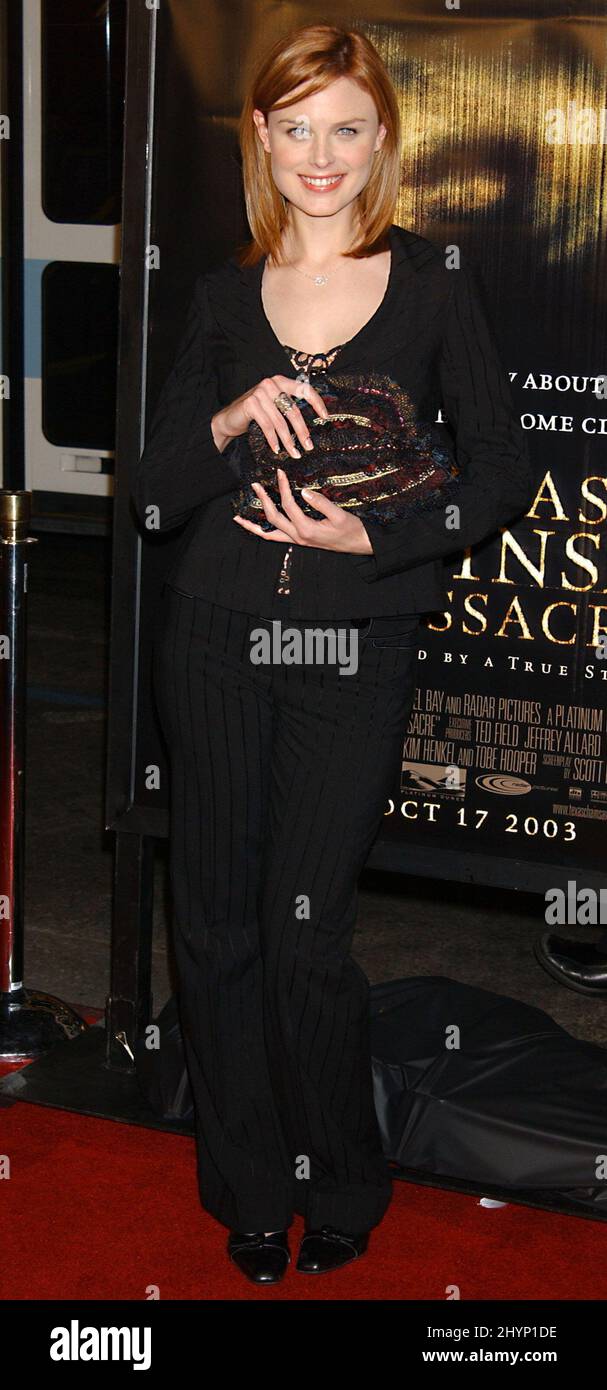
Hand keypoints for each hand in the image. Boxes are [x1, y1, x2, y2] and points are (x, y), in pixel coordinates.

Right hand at [211, 375, 328, 457]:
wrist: (230, 418)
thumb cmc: (255, 414)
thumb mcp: (274, 406)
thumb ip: (289, 407)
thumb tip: (312, 423)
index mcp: (281, 381)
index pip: (304, 389)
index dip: (317, 402)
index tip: (325, 416)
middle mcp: (271, 384)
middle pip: (293, 410)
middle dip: (302, 431)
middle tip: (308, 446)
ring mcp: (260, 393)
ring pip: (281, 421)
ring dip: (288, 441)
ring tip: (294, 453)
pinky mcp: (251, 404)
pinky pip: (267, 426)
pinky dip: (273, 440)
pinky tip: (277, 449)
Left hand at [233, 468, 373, 554]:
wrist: (359, 545)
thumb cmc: (352, 529)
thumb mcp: (340, 515)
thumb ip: (321, 503)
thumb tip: (303, 491)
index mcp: (307, 529)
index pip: (288, 505)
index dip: (282, 487)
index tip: (280, 472)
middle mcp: (298, 536)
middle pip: (272, 518)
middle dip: (262, 500)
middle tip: (255, 485)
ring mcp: (297, 540)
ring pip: (268, 534)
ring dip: (252, 525)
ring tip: (238, 518)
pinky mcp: (299, 540)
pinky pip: (275, 538)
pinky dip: (263, 532)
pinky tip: (256, 526)